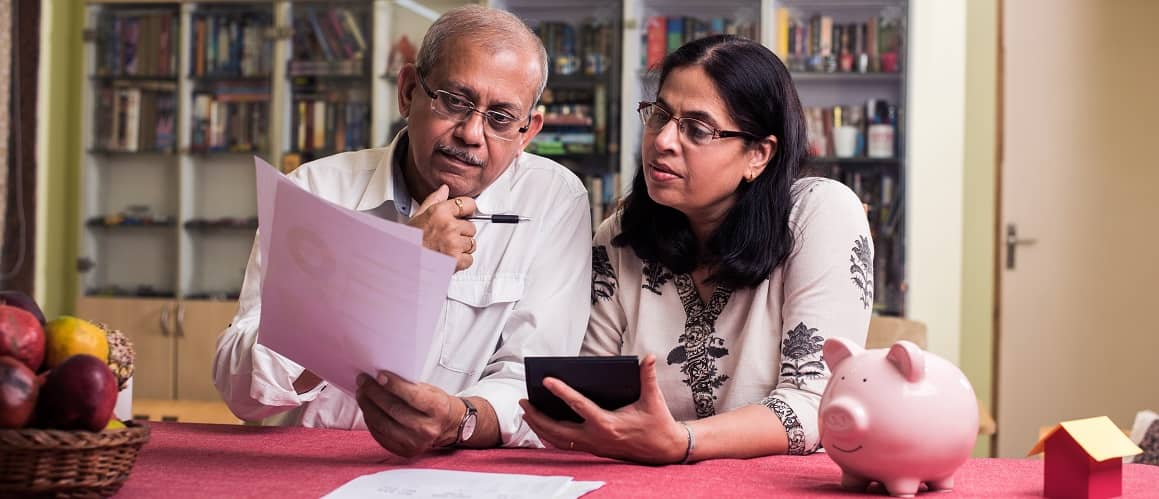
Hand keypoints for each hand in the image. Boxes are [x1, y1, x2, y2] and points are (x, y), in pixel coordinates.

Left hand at [356, 371, 463, 456]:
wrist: (447, 426)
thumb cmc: (436, 405)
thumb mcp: (431, 390)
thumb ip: (410, 386)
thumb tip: (382, 379)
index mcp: (437, 409)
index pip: (412, 396)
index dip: (394, 385)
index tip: (379, 375)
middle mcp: (427, 428)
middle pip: (393, 409)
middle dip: (374, 392)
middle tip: (363, 381)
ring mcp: (415, 443)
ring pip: (382, 423)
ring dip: (367, 406)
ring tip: (362, 393)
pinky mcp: (404, 451)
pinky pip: (380, 435)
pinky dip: (370, 420)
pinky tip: (367, 409)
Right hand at [407, 184, 477, 270]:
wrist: (403, 260)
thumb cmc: (410, 240)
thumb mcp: (419, 215)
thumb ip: (434, 200)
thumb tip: (444, 189)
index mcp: (440, 212)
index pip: (468, 204)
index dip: (468, 209)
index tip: (466, 213)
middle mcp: (448, 226)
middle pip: (471, 227)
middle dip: (462, 232)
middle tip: (448, 237)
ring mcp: (453, 243)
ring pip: (472, 244)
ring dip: (463, 248)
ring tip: (447, 248)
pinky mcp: (455, 260)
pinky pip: (469, 259)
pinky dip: (462, 261)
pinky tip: (450, 258)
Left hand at [519, 355, 686, 464]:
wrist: (664, 449)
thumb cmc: (658, 422)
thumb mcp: (654, 399)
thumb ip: (648, 377)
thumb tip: (649, 356)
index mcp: (608, 424)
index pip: (579, 406)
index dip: (562, 392)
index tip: (546, 380)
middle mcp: (597, 437)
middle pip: (558, 429)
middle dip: (538, 416)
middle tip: (523, 401)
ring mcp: (593, 446)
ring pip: (558, 440)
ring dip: (540, 427)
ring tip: (526, 412)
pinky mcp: (593, 449)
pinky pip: (565, 445)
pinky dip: (550, 437)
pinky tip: (541, 427)